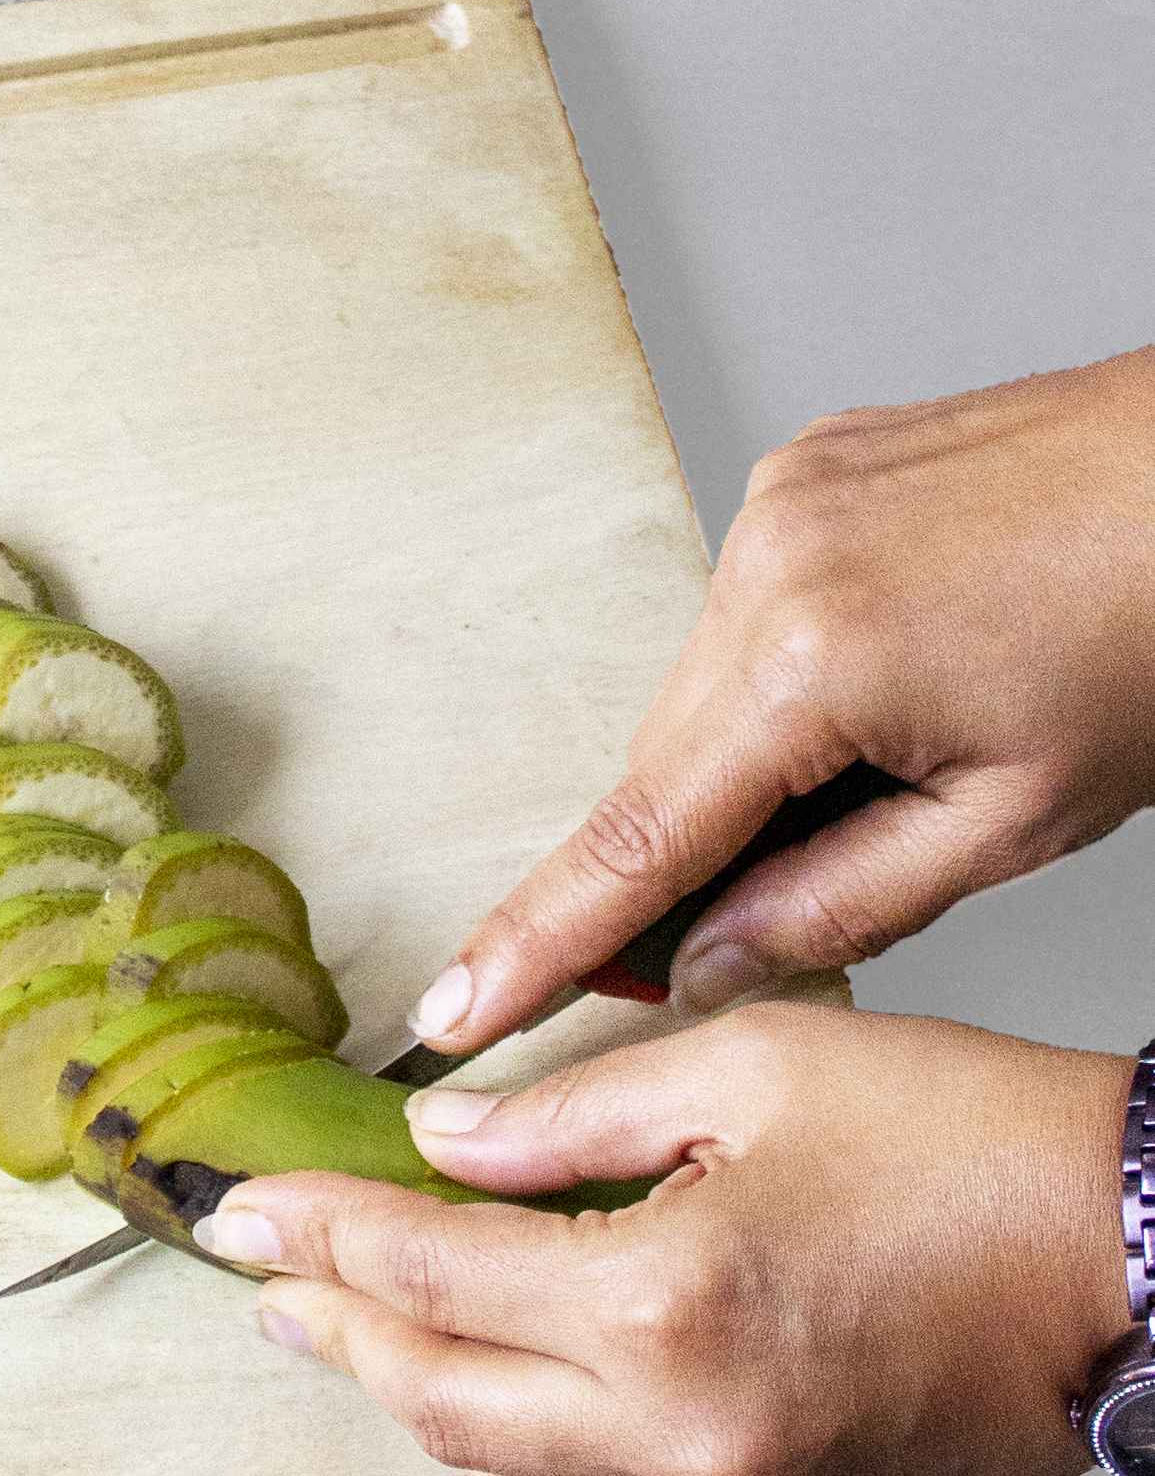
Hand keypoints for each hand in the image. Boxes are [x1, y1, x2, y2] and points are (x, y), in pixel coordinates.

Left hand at [200, 1003, 1132, 1475]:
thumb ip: (564, 1115)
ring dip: (432, 1424)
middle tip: (279, 1281)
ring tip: (386, 1345)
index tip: (244, 1212)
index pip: (422, 1272)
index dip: (313, 1234)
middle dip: (341, 1330)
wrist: (1149, 1252)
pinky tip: (520, 1421)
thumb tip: (440, 1146)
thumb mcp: (749, 1066)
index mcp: (662, 1303)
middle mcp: (692, 1433)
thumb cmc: (975, 1142)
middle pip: (440, 1401)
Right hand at [411, 346, 1154, 1057]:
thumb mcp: (1021, 821)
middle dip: (691, 851)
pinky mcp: (804, 466)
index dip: (541, 940)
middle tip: (739, 928)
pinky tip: (900, 669)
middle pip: (667, 760)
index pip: (640, 841)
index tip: (454, 1009)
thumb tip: (709, 959)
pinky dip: (788, 668)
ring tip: (902, 754)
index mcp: (813, 660)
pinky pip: (750, 605)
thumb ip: (840, 904)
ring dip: (756, 753)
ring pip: (706, 685)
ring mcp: (777, 500)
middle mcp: (763, 563)